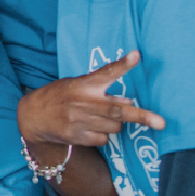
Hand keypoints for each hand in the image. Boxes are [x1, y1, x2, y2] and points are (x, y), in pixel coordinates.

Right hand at [18, 51, 161, 150]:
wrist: (32, 116)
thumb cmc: (59, 96)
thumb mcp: (76, 85)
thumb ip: (100, 91)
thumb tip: (128, 103)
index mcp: (84, 84)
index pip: (106, 72)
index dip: (122, 65)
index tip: (137, 56)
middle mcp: (83, 102)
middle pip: (118, 111)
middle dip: (142, 117)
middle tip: (161, 123)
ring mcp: (80, 121)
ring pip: (115, 127)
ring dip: (115, 124)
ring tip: (99, 118)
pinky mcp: (77, 137)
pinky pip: (104, 139)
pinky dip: (103, 135)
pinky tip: (90, 128)